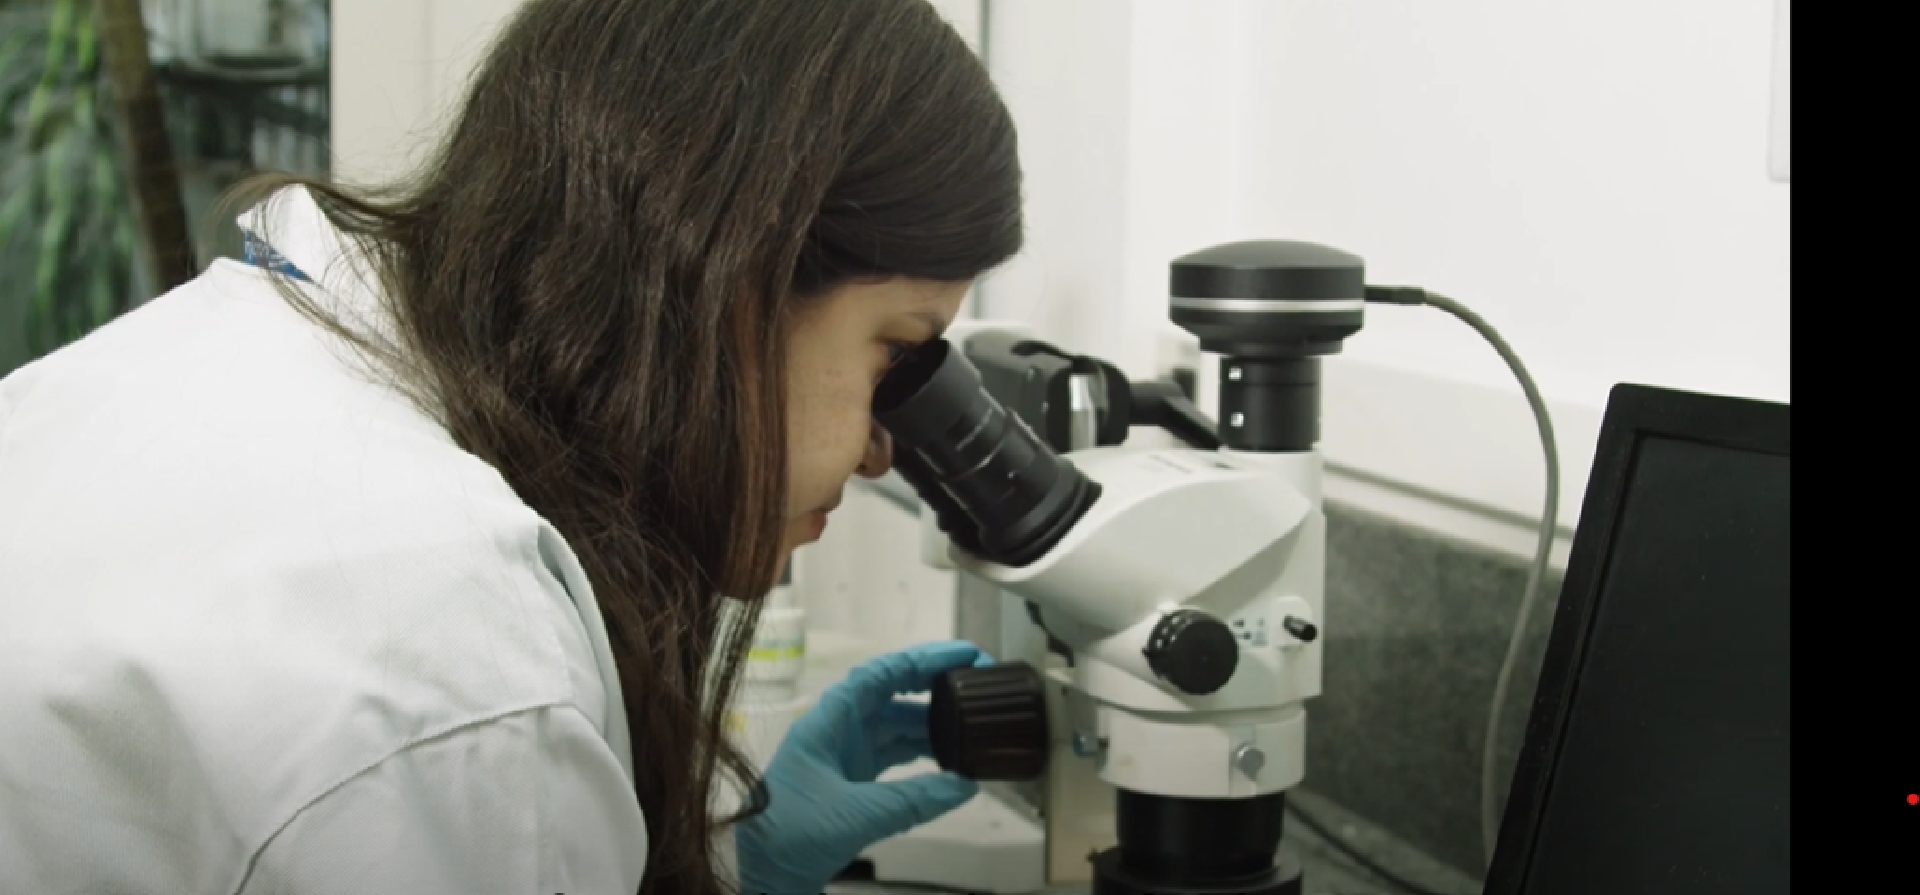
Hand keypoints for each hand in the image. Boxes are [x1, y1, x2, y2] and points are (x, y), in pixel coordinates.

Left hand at [735, 640, 991, 893]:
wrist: (758, 880)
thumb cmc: (784, 839)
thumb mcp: (853, 816)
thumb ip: (912, 800)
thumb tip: (964, 785)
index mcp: (826, 722)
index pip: (880, 674)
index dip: (922, 660)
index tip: (962, 655)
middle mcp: (836, 733)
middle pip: (892, 696)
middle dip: (934, 689)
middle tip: (977, 686)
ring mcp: (844, 759)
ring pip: (896, 729)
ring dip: (932, 727)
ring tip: (971, 727)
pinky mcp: (851, 787)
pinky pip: (894, 760)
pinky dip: (922, 760)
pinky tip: (948, 767)